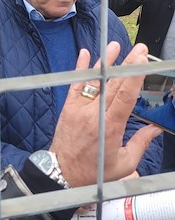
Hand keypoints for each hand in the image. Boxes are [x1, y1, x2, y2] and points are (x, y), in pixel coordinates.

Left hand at [50, 42, 161, 187]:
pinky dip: (79, 68)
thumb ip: (141, 143)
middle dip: (127, 65)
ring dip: (105, 62)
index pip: (125, 96)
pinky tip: (85, 53)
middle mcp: (94, 113)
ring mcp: (79, 107)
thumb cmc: (95, 171)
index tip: (141, 61)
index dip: (133, 77)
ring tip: (116, 46)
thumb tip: (156, 128)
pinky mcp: (68, 106)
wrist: (63, 173)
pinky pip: (75, 83)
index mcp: (110, 127)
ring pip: (94, 80)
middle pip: (113, 84)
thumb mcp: (124, 163)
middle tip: (139, 49)